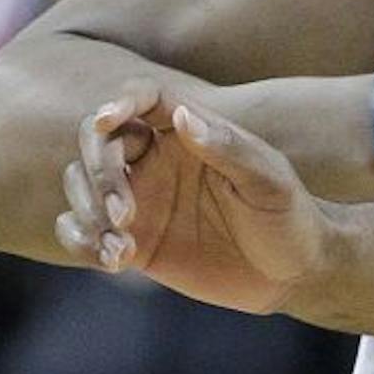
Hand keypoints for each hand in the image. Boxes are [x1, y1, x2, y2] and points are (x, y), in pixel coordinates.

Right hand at [57, 86, 326, 313]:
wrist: (293, 274)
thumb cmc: (290, 216)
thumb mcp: (269, 182)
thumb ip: (228, 148)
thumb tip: (181, 116)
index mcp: (190, 133)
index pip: (143, 99)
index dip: (119, 102)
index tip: (108, 121)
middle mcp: (157, 159)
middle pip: (97, 142)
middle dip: (99, 173)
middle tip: (125, 214)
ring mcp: (140, 199)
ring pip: (80, 185)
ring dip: (87, 213)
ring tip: (122, 250)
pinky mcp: (131, 240)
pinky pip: (80, 230)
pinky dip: (81, 241)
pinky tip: (115, 260)